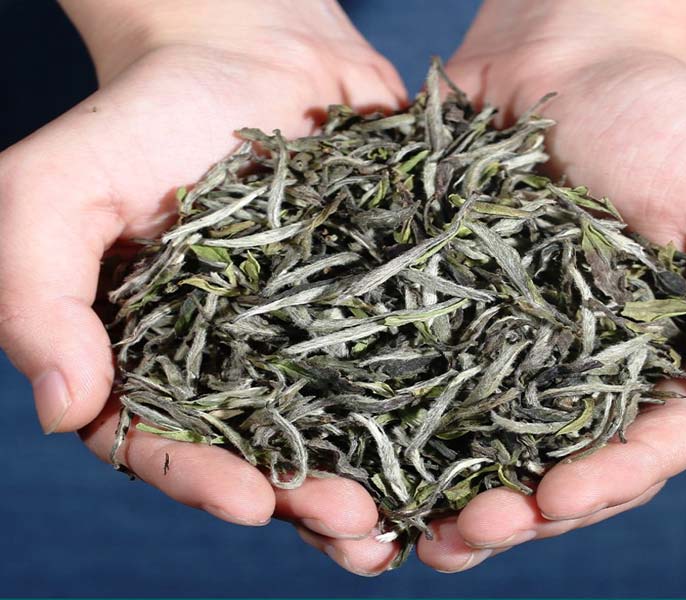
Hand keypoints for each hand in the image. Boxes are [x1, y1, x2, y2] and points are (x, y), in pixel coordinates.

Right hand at [0, 0, 404, 574]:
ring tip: (410, 511)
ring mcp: (318, 338)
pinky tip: (467, 436)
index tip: (248, 499)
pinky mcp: (383, 303)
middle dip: (306, 498)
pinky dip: (436, 401)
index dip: (203, 479)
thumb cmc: (143, 117)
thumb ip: (34, 293)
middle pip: (270, 453)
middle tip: (351, 519)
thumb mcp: (56, 190)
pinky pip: (411, 360)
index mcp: (159, 359)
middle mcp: (242, 365)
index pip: (170, 443)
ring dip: (377, 478)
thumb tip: (63, 408)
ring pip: (346, 427)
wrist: (248, 52)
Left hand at [398, 0, 685, 571]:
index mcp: (668, 364)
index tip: (555, 502)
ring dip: (451, 493)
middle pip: (557, 465)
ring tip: (417, 532)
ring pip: (486, 445)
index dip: (604, 484)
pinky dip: (401, 424)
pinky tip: (365, 458)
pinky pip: (427, 383)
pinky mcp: (453, 320)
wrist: (567, 65)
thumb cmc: (668, 125)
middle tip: (469, 535)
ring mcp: (514, 351)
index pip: (644, 449)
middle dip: (517, 511)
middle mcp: (588, 373)